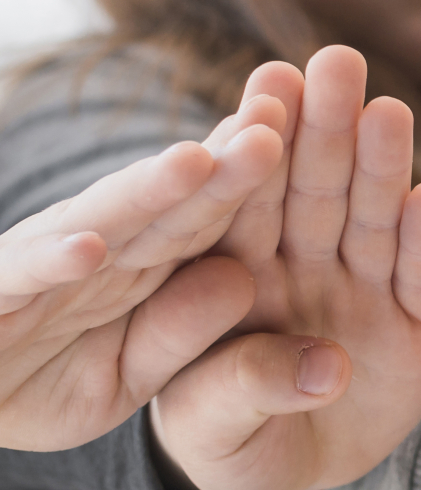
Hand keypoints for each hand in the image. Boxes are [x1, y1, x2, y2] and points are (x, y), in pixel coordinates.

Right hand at [0, 89, 287, 450]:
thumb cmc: (39, 379)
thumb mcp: (132, 369)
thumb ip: (184, 330)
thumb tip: (238, 279)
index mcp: (144, 260)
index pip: (215, 210)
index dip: (264, 176)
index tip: (322, 134)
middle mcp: (97, 247)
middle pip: (171, 199)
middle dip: (222, 157)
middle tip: (281, 109)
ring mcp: (42, 263)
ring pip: (102, 221)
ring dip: (145, 192)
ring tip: (196, 162)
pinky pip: (24, 276)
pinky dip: (53, 261)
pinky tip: (90, 247)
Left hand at [153, 48, 420, 489]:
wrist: (289, 472)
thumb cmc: (227, 441)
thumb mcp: (210, 431)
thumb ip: (243, 390)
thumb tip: (326, 369)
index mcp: (232, 275)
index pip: (244, 201)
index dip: (259, 143)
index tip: (268, 84)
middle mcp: (299, 270)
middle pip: (313, 192)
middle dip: (326, 127)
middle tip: (336, 60)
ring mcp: (359, 294)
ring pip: (371, 222)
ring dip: (384, 168)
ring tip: (390, 111)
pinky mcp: (413, 328)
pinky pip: (420, 280)